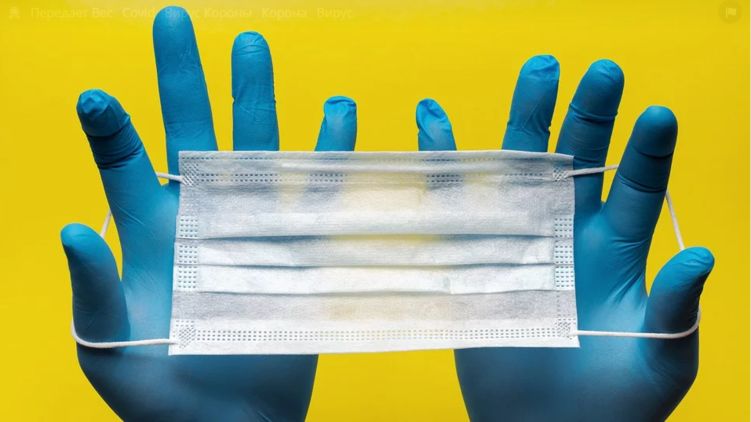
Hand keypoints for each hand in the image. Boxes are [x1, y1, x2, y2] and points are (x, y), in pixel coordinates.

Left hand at [61, 7, 356, 419]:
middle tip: (175, 20)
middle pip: (191, 132)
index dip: (110, 129)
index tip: (94, 98)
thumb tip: (73, 230)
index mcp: (147, 233)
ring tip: (252, 45)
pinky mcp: (294, 248)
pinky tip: (338, 114)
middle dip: (183, 78)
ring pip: (255, 148)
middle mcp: (198, 215)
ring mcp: (249, 227)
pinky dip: (328, 154)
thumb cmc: (158, 391)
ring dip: (255, 98)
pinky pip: (315, 193)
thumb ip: (94, 291)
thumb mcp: (108, 349)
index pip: (124, 164)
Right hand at [416, 56, 713, 420]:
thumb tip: (702, 257)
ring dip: (528, 122)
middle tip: (600, 71)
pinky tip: (435, 123)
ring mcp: (521, 242)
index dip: (648, 152)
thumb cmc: (615, 406)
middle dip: (590, 116)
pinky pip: (458, 203)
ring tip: (538, 73)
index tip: (656, 114)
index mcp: (620, 253)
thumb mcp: (662, 362)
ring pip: (522, 168)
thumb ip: (677, 309)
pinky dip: (445, 162)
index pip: (638, 189)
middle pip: (581, 161)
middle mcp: (570, 234)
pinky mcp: (475, 259)